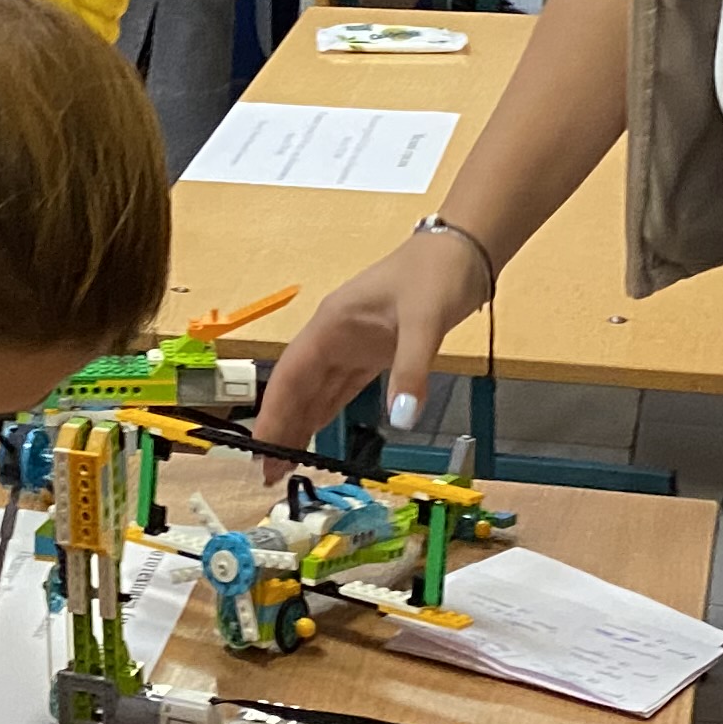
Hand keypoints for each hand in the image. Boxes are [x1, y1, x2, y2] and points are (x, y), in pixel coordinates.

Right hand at [254, 228, 490, 451]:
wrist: (461, 252)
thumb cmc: (436, 275)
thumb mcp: (424, 320)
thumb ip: (411, 369)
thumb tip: (403, 420)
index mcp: (331, 324)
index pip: (291, 374)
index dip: (274, 412)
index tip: (261, 447)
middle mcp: (333, 336)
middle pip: (298, 387)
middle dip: (281, 427)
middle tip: (267, 471)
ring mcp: (351, 344)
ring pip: (316, 390)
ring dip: (300, 424)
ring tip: (283, 463)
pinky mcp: (372, 352)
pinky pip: (340, 388)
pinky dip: (326, 413)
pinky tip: (315, 434)